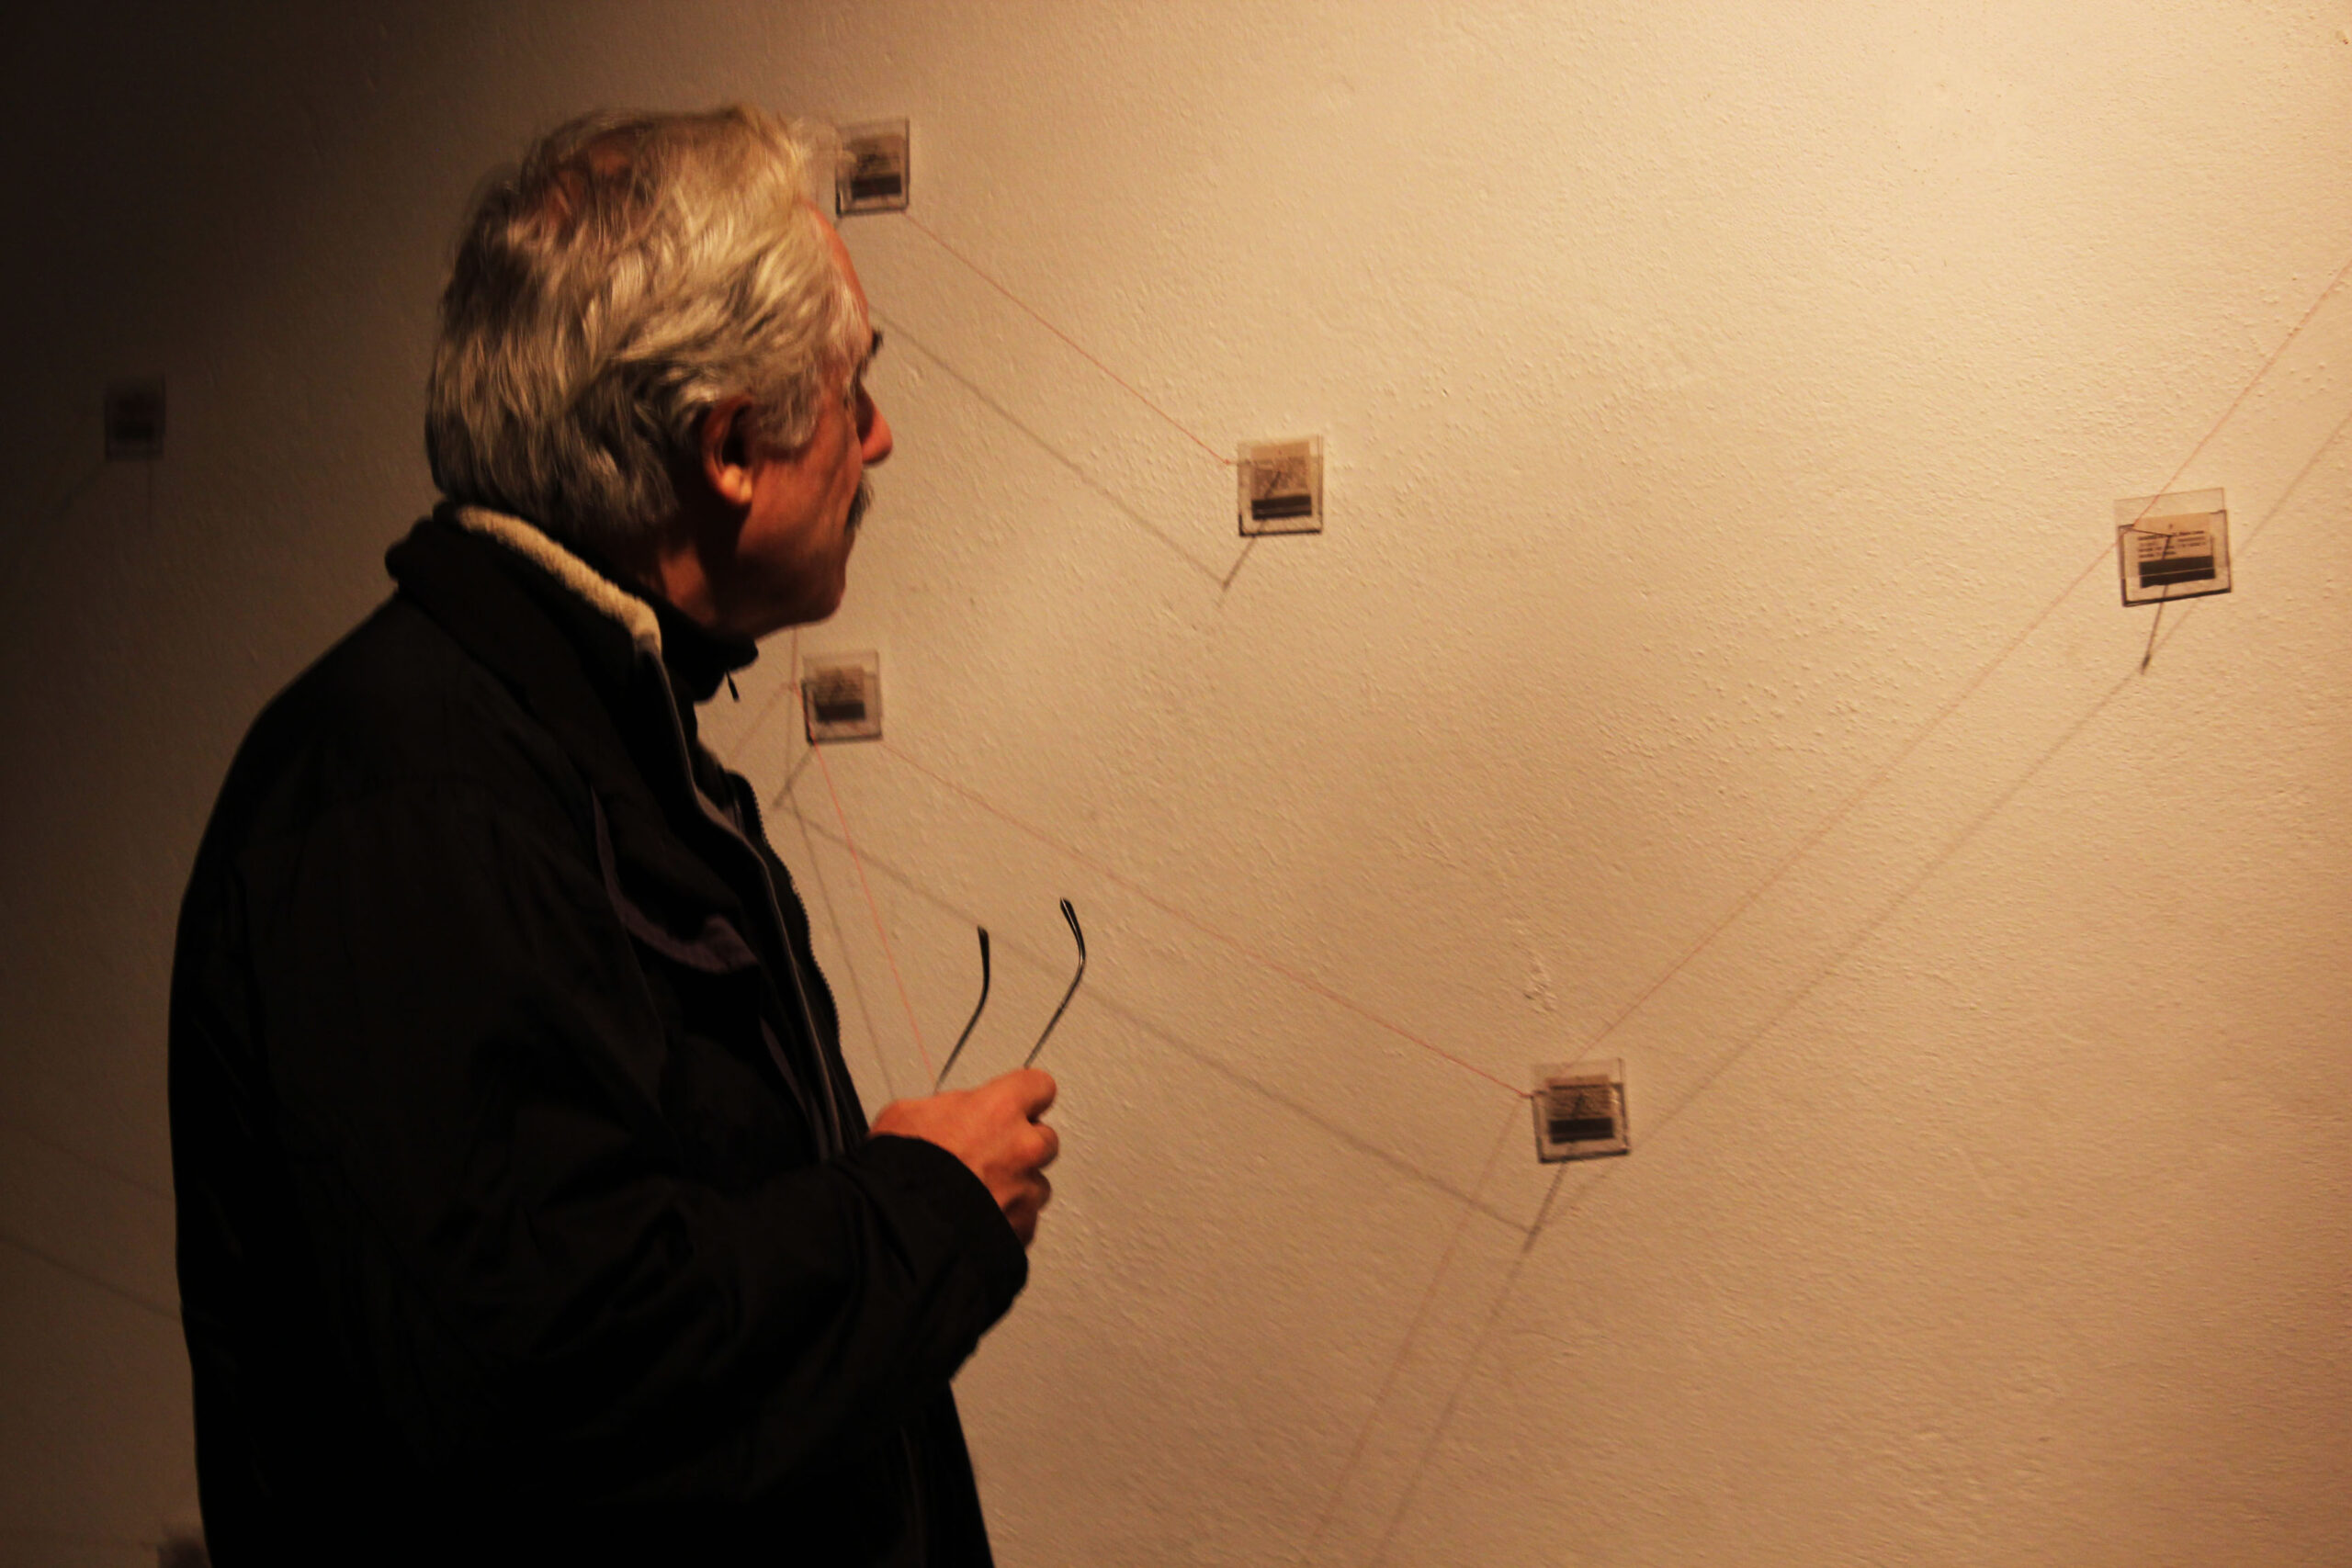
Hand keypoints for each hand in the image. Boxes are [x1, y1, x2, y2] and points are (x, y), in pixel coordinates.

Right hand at [871, 1069, 1059, 1245]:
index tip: (1015, 1104)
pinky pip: (1024, 1221)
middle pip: (1045, 1138)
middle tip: (989, 1154)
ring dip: (1016, 1187)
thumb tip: (947, 1115)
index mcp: (999, 1109)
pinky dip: (1007, 1221)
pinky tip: (978, 1220)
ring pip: (1036, 1184)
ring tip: (980, 1194)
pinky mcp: (1023, 1229)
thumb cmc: (901, 1173)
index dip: (1024, 1097)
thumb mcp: (905, 1116)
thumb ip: (944, 1108)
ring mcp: (1026, 1192)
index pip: (1038, 1086)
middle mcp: (1022, 1148)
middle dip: (1021, 1146)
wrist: (901, 1230)